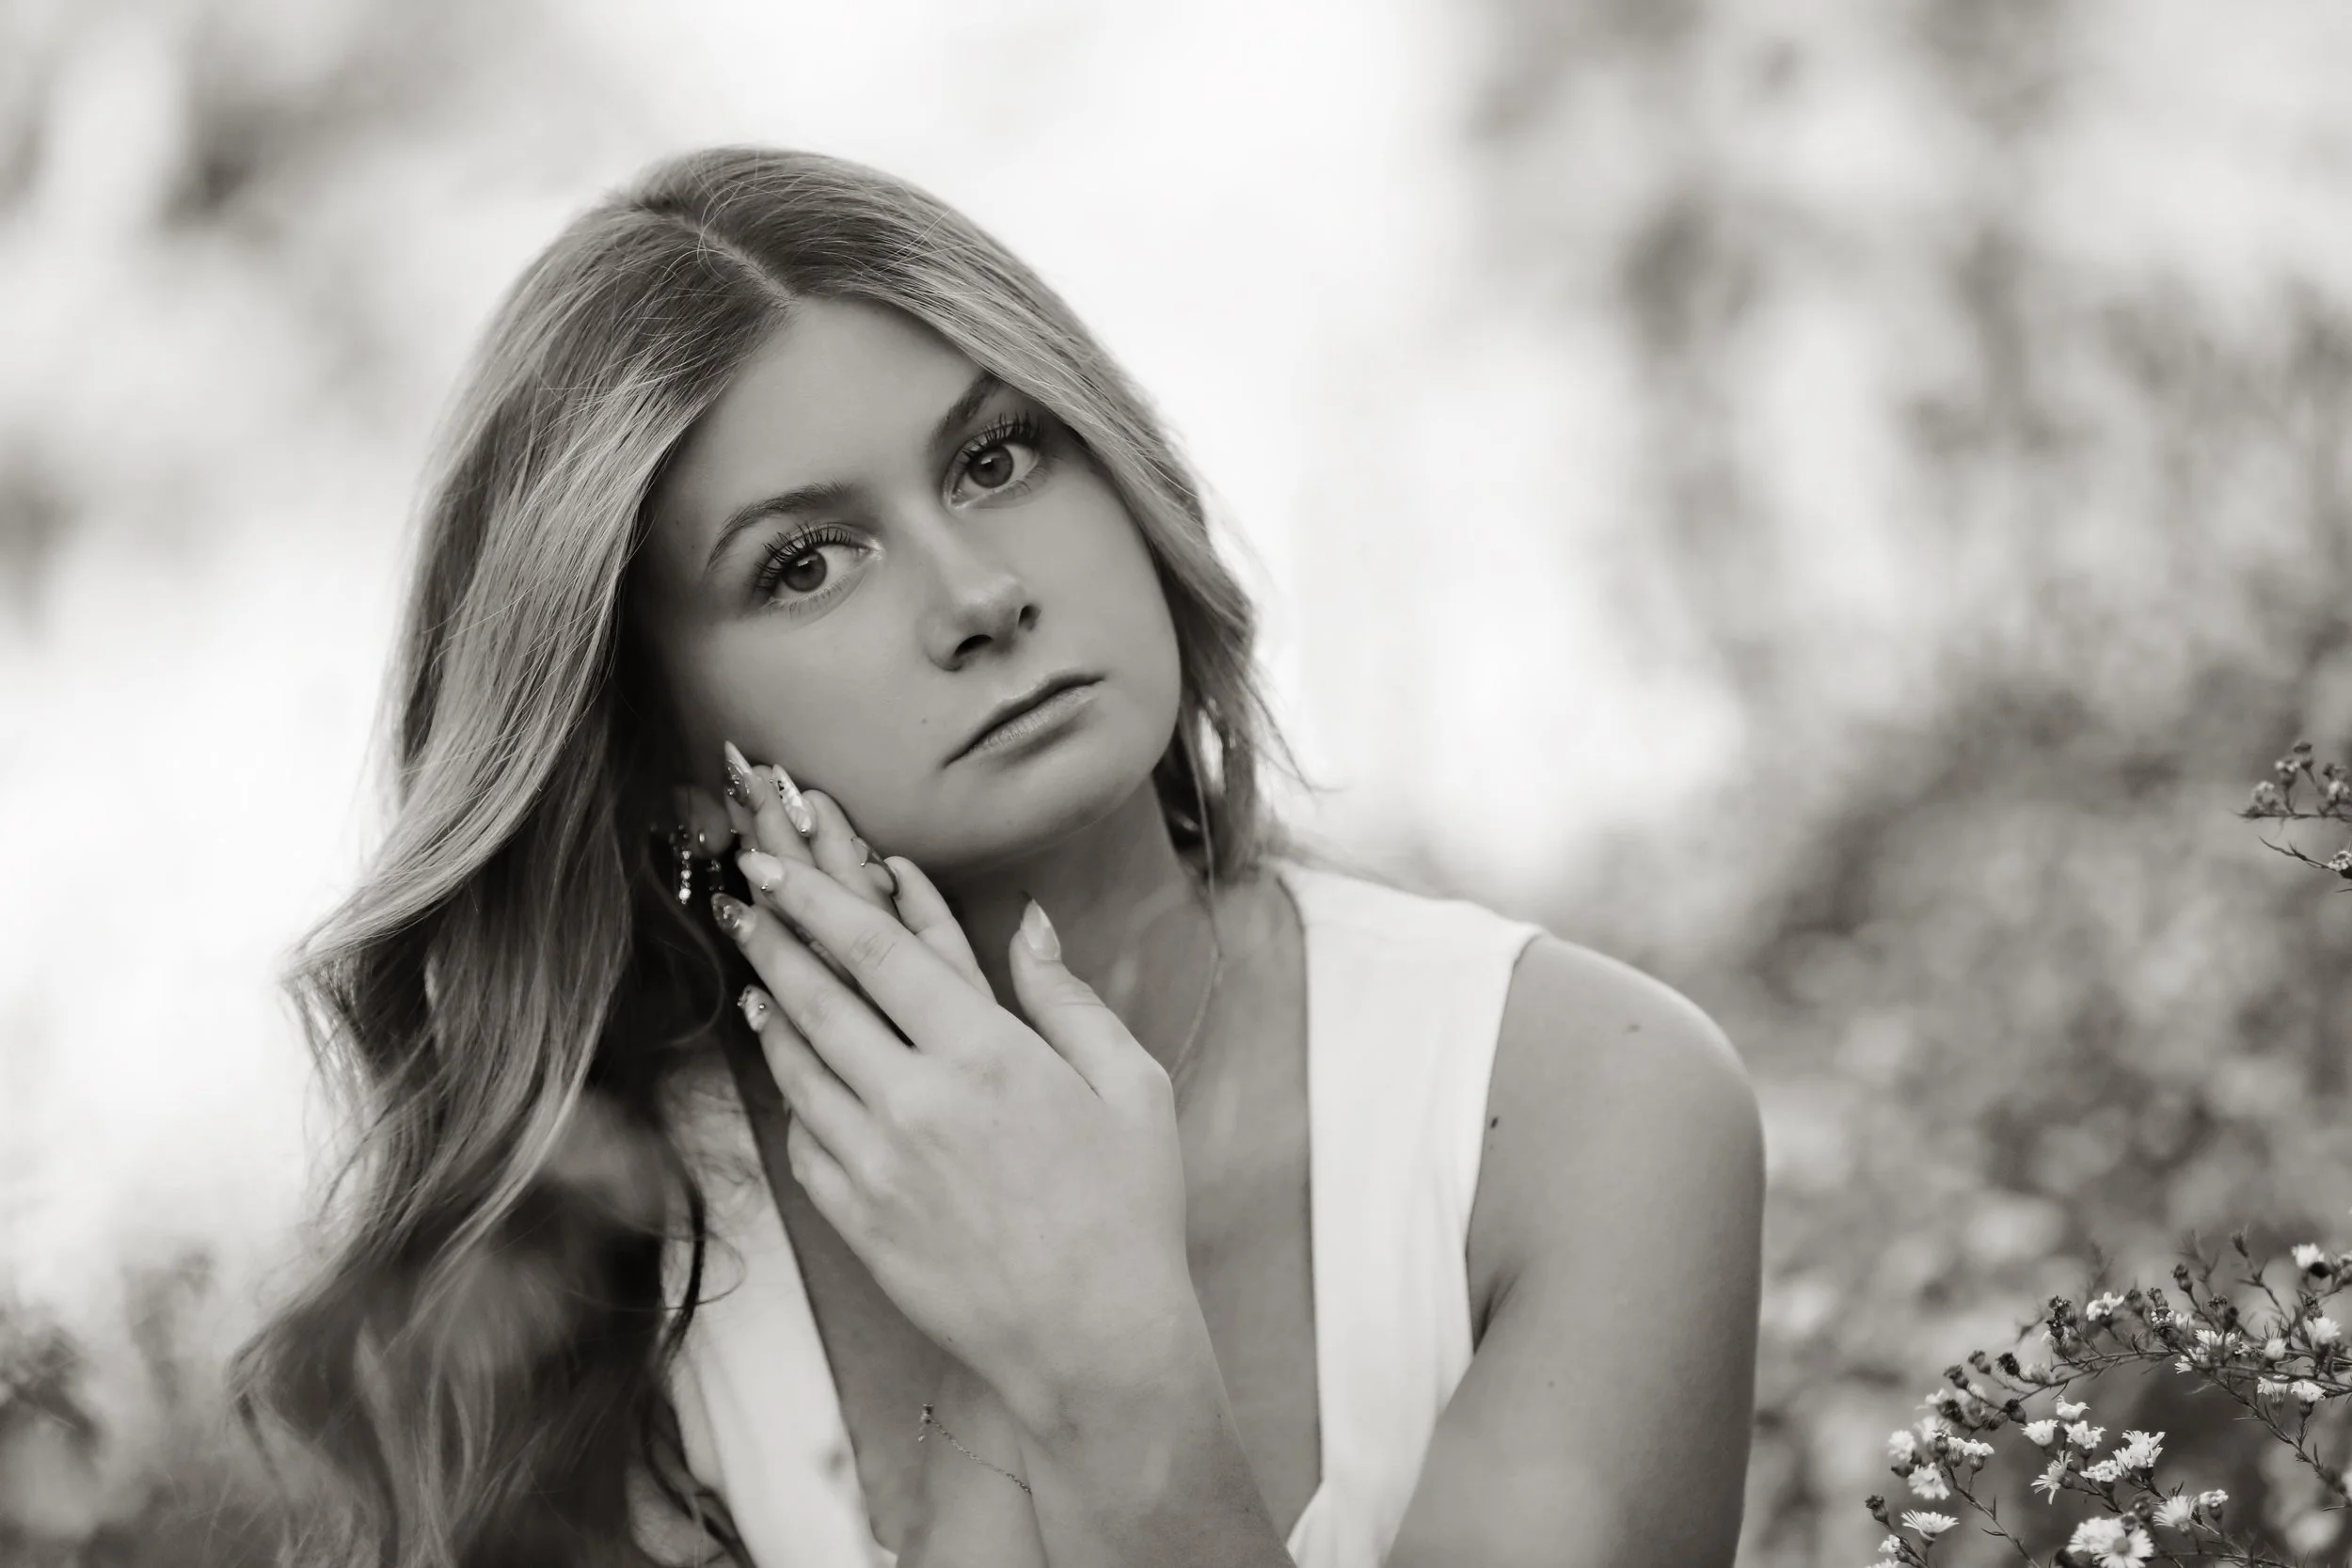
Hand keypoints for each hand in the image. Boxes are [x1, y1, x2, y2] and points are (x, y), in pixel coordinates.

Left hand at [711, 757, 1196, 1431]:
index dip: (816, 897)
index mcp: (986, 1053)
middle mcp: (915, 1100)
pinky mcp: (856, 1218)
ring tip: (751, 970)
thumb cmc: (1128, 1211)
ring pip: (796, 1064)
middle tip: (737, 897)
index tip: (774, 865)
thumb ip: (1067, 997)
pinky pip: (801, 1137)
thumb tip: (1026, 923)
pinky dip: (787, 1091)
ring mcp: (875, 1163)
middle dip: (770, 938)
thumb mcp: (1129, 1086)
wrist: (1092, 1342)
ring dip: (769, 1007)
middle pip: (817, 997)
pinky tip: (786, 1068)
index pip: (878, 950)